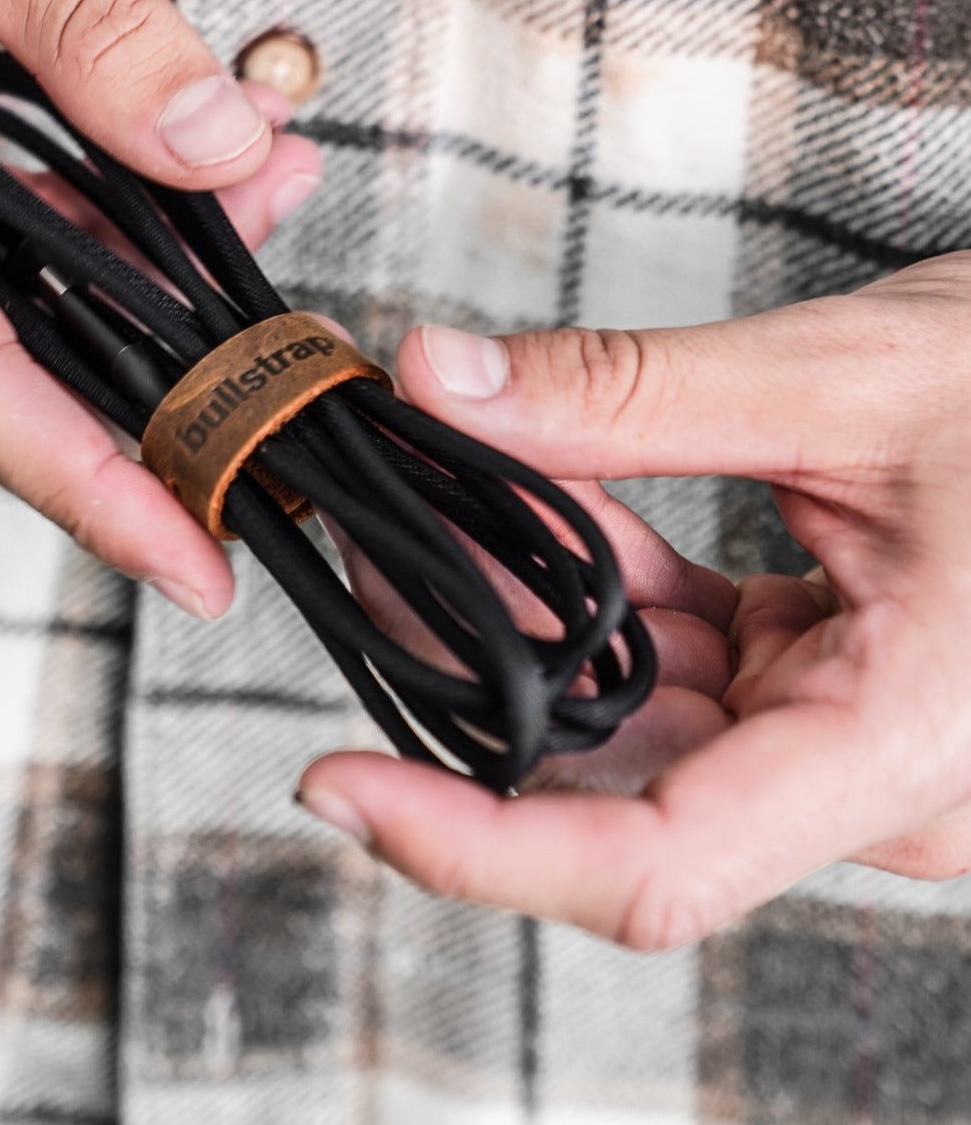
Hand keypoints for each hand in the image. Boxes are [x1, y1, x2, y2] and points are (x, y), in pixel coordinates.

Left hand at [300, 253, 970, 946]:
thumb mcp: (844, 377)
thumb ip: (627, 393)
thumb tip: (441, 381)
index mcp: (904, 745)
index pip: (654, 863)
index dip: (472, 845)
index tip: (338, 787)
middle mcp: (865, 775)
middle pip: (608, 786)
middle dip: (467, 678)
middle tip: (371, 558)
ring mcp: (838, 735)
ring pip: (626, 717)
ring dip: (518, 622)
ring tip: (430, 514)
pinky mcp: (818, 683)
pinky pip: (670, 660)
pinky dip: (588, 590)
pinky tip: (528, 508)